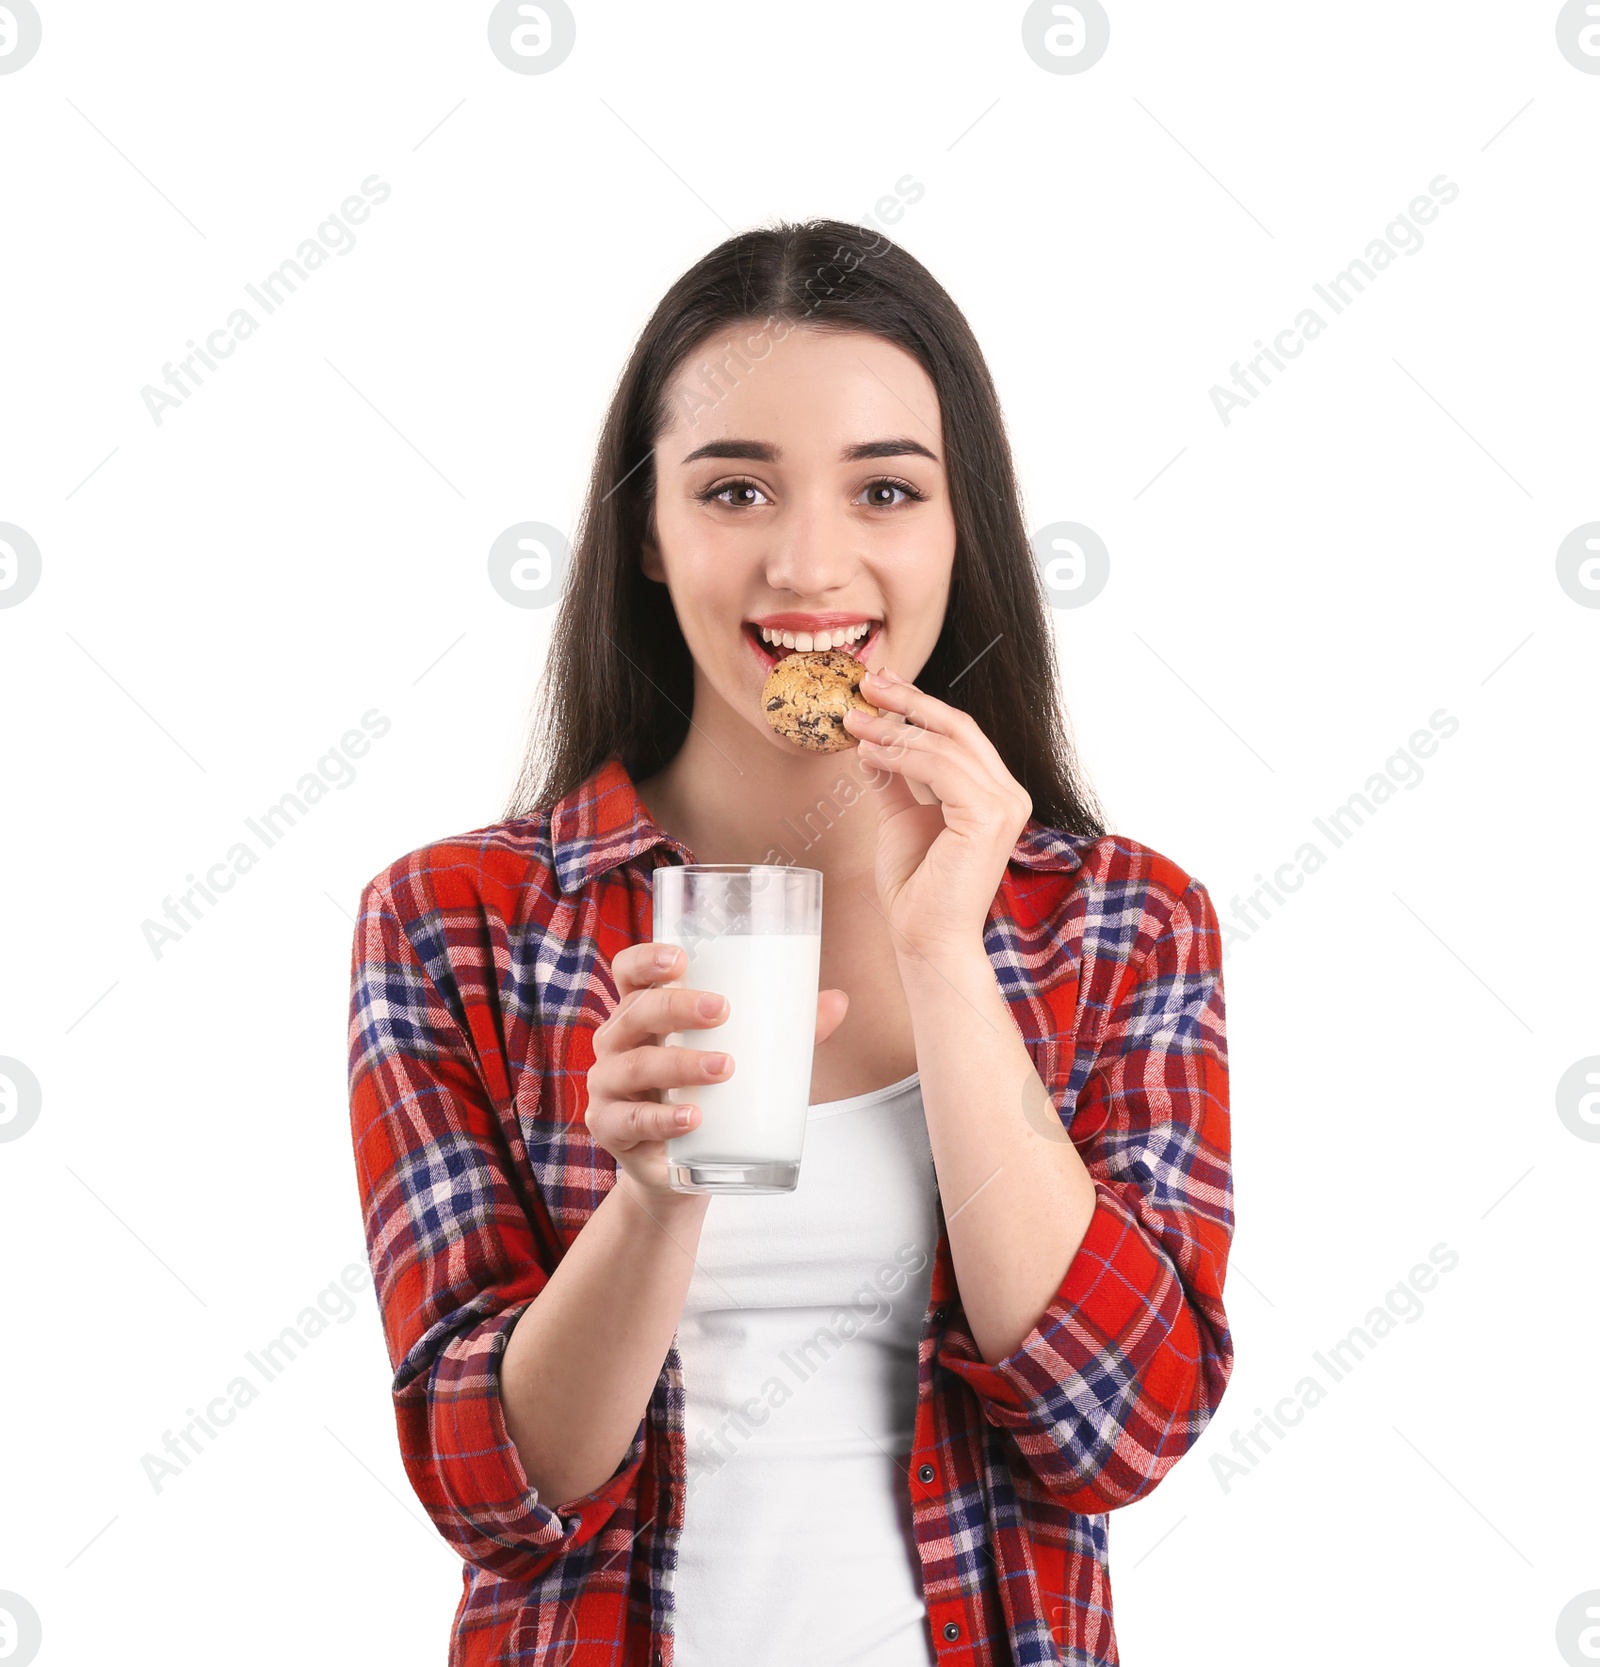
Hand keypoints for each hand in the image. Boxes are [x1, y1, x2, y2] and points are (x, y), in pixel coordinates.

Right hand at [587, 942, 849, 1197]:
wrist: (683, 1168)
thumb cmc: (711, 1095)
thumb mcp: (745, 1058)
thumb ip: (787, 1030)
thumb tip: (838, 1002)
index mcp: (643, 1012)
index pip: (629, 972)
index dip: (646, 959)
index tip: (681, 958)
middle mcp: (618, 1042)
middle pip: (636, 1012)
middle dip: (677, 1007)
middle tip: (723, 1010)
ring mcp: (608, 1086)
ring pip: (633, 1065)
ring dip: (679, 1064)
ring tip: (725, 1067)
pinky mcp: (610, 1128)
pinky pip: (629, 1120)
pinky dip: (661, 1118)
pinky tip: (692, 1118)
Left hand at [843, 666, 1032, 956]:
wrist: (925, 938)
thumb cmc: (916, 889)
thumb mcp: (899, 818)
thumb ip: (894, 779)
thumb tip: (871, 741)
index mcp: (993, 792)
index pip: (958, 733)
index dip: (918, 705)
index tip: (879, 686)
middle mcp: (1007, 794)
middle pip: (957, 727)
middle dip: (908, 700)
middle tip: (866, 683)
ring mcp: (1004, 805)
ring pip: (944, 744)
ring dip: (893, 728)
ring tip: (854, 724)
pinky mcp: (989, 817)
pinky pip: (941, 767)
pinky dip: (901, 754)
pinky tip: (869, 752)